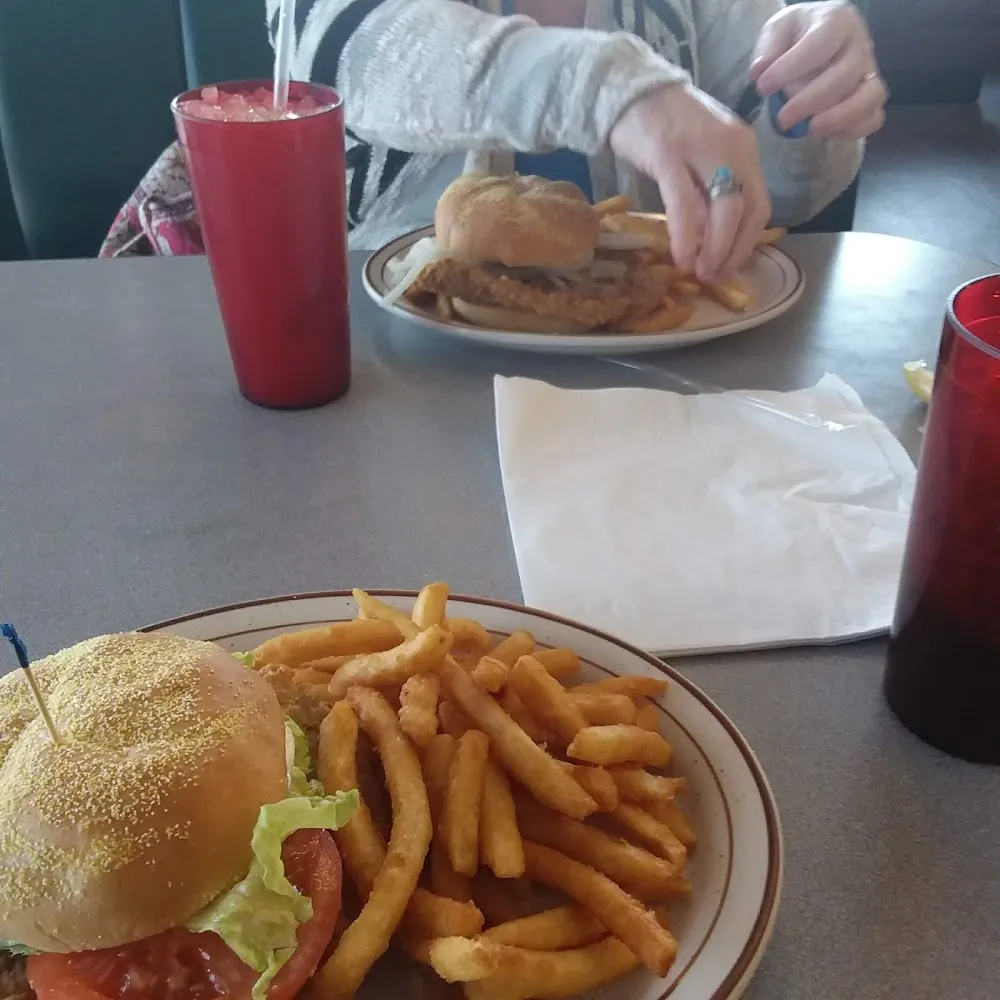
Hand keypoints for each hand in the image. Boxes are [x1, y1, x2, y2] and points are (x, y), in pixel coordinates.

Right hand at [609, 84, 770, 283]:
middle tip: (715, 278)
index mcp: (744, 148)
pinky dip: (686, 236)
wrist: (631, 89)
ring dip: (715, 249)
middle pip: (749, 211)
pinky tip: (681, 257)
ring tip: (699, 273)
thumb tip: (711, 238)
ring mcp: (703, 150)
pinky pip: (685, 205)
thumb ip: (708, 192)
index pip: (760, 204)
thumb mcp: (699, 157)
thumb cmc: (665, 126)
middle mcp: (734, 147)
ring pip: (725, 209)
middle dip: (734, 251)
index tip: (729, 268)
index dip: (747, 243)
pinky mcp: (670, 154)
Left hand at [749, 1, 886, 139]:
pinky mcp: (871, 97)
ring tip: (810, 130)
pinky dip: (852, 130)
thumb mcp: (779, 30)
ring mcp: (870, 72)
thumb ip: (769, 47)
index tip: (763, 87)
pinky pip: (873, 117)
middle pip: (845, 76)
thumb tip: (759, 71)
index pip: (821, 43)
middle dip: (810, 101)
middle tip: (782, 119)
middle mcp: (860, 44)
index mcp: (837, 20)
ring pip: (869, 97)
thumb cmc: (797, 36)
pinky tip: (825, 134)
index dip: (792, 67)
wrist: (817, 42)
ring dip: (837, 118)